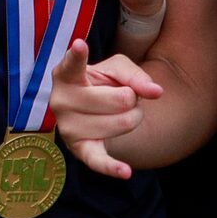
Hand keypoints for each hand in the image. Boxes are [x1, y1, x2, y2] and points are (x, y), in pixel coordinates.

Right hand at [46, 41, 163, 180]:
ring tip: (120, 114)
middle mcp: (61, 101)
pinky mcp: (79, 150)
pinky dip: (112, 167)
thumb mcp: (117, 69)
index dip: (77, 56)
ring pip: (121, 124)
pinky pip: (98, 160)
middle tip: (123, 97)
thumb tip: (156, 92)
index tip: (80, 46)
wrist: (93, 112)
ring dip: (132, 118)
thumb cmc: (102, 84)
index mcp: (66, 75)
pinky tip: (125, 171)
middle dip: (132, 98)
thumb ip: (136, 75)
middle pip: (120, 99)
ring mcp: (68, 127)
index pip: (71, 64)